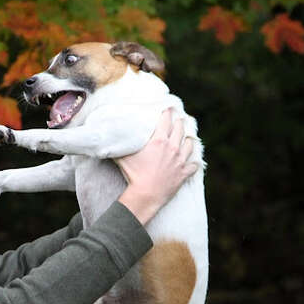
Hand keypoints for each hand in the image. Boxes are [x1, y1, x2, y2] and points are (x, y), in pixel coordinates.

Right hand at [115, 109, 197, 224]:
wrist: (145, 195)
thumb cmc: (133, 174)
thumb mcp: (123, 156)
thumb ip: (120, 145)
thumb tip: (110, 136)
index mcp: (159, 140)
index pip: (166, 120)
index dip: (167, 112)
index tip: (168, 108)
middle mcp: (172, 147)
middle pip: (180, 129)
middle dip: (179, 122)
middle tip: (178, 119)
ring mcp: (180, 160)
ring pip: (189, 145)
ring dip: (188, 140)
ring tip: (186, 138)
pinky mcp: (183, 174)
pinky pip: (193, 166)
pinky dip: (193, 163)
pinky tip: (193, 162)